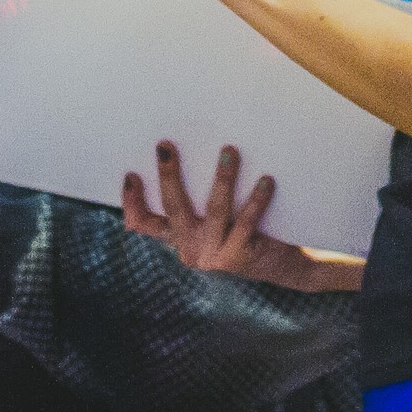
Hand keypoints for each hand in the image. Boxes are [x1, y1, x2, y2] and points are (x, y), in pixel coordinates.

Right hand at [122, 141, 362, 292]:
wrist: (280, 265)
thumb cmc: (244, 231)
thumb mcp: (214, 220)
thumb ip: (198, 199)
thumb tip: (195, 149)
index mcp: (179, 237)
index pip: (144, 223)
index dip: (132, 202)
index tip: (131, 174)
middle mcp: (191, 249)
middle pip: (174, 208)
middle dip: (168, 175)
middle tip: (165, 146)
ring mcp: (214, 255)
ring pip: (216, 210)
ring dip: (223, 178)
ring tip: (229, 150)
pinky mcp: (239, 256)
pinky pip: (248, 221)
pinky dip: (257, 199)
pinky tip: (266, 180)